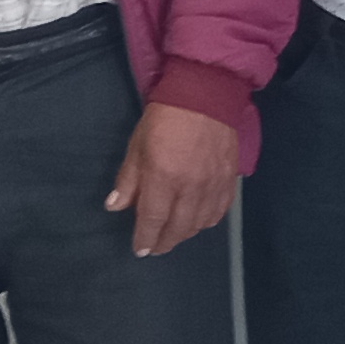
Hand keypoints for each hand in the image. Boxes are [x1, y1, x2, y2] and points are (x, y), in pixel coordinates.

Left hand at [105, 102, 240, 257]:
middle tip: (155, 247)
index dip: (145, 239)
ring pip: (199, 224)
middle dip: (164, 242)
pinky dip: (207, 222)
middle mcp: (190, 187)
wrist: (206, 94)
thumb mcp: (137, 145)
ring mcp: (213, 185)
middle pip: (177, 229)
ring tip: (174, 234)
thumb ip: (128, 180)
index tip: (140, 249)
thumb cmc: (165, 117)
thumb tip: (114, 207)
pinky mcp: (230, 180)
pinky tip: (198, 221)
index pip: (152, 220)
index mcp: (163, 178)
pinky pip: (219, 212)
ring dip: (184, 234)